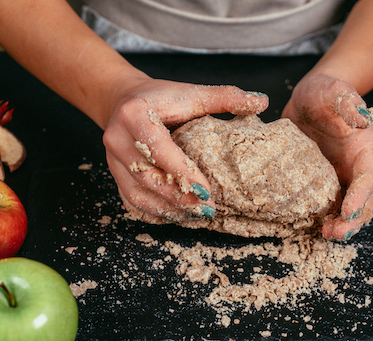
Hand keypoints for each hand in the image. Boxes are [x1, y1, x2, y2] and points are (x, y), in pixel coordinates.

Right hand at [102, 75, 267, 220]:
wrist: (122, 100)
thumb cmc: (161, 98)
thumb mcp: (191, 93)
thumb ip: (225, 97)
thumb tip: (261, 101)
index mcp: (134, 114)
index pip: (159, 148)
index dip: (182, 172)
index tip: (206, 191)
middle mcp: (117, 139)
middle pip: (147, 177)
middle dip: (178, 197)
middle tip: (207, 210)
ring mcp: (112, 160)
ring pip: (138, 193)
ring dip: (168, 209)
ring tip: (196, 216)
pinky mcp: (115, 174)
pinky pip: (132, 200)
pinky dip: (155, 212)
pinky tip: (178, 216)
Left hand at [282, 73, 372, 239]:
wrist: (310, 98)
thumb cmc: (325, 92)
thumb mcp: (333, 90)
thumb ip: (346, 101)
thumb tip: (362, 115)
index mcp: (365, 149)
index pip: (369, 176)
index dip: (362, 195)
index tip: (349, 210)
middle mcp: (356, 168)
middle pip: (363, 201)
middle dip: (352, 220)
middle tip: (334, 232)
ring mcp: (340, 178)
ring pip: (346, 209)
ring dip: (339, 225)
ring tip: (324, 233)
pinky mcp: (322, 184)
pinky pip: (325, 206)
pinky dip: (319, 218)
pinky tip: (305, 226)